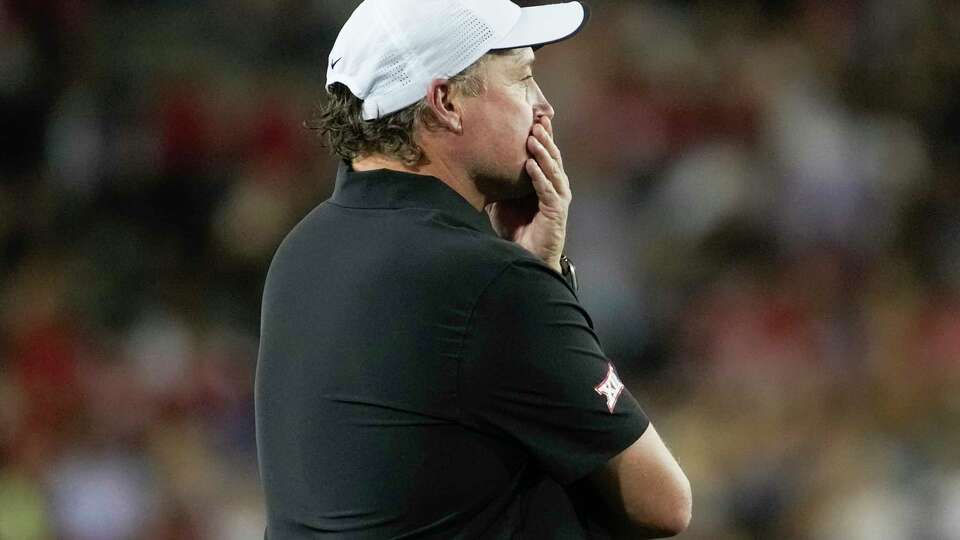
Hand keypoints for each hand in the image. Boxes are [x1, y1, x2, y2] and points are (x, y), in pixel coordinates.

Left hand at [486, 116, 570, 273]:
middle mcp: (555, 187)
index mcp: (545, 182)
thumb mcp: (503, 200)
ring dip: (542, 153)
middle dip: (545, 138)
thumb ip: (499, 183)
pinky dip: (539, 177)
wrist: (525, 256)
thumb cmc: (516, 229)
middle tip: (537, 121)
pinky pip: (547, 190)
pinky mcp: (556, 211)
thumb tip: (478, 165)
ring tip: (534, 137)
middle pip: (552, 157)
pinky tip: (531, 165)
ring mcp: (558, 198)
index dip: (543, 136)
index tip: (535, 117)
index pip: (545, 154)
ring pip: (552, 170)